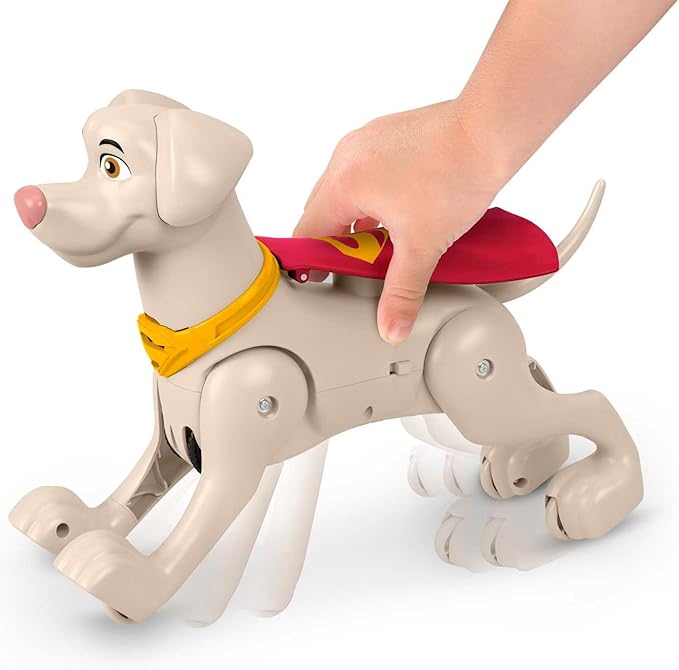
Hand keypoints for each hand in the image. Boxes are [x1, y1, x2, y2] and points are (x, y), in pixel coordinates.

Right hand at [295, 100, 503, 343]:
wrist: (489, 131)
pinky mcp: (387, 135)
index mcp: (343, 183)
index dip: (312, 261)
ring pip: (344, 191)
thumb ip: (401, 292)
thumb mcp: (423, 246)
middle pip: (321, 211)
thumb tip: (390, 325)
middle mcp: (347, 157)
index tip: (321, 277)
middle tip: (358, 265)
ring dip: (355, 220)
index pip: (307, 232)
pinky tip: (398, 213)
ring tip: (382, 242)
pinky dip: (372, 198)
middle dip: (336, 242)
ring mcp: (366, 142)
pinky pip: (364, 173)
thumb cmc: (455, 174)